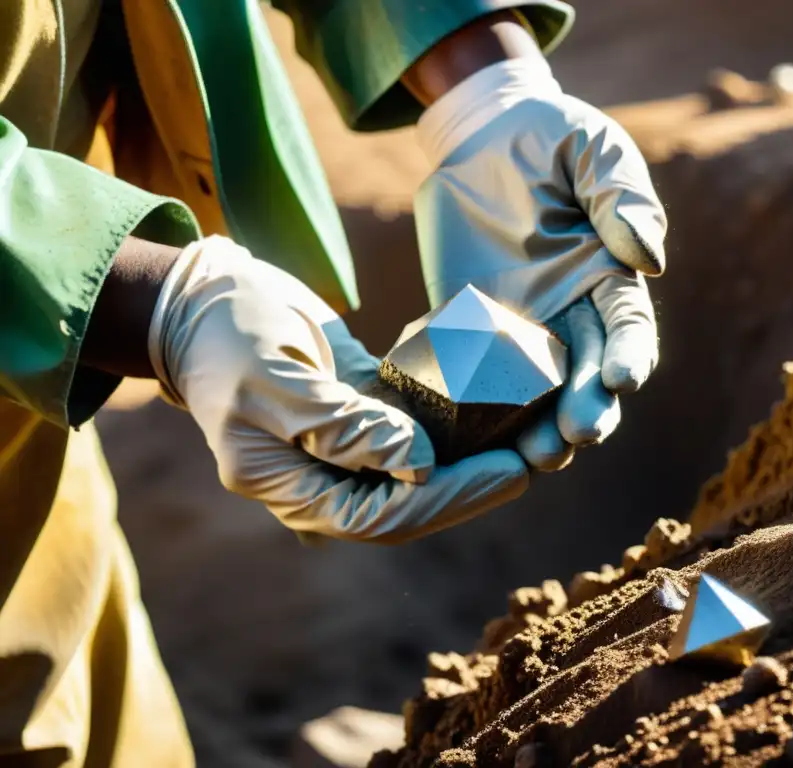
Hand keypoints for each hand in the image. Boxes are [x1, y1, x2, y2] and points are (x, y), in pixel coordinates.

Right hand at [148, 236, 527, 541]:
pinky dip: (454, 426)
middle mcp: (320, 479)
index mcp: (289, 487)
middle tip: (536, 458)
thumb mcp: (274, 378)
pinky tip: (497, 409)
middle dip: (473, 487)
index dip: (448, 502)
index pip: (380, 517)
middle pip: (409, 504)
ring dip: (472, 460)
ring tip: (531, 439)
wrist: (206, 298)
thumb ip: (341, 427)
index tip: (508, 471)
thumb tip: (417, 466)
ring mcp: (342, 450)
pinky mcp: (360, 416)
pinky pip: (414, 432)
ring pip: (418, 472)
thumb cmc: (227, 334)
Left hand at [413, 56, 665, 469]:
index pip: (627, 329)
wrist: (479, 137)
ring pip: (533, 395)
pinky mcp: (468, 329)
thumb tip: (648, 260)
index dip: (628, 356)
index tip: (622, 380)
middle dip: (585, 409)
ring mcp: (517, 329)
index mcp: (608, 279)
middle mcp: (569, 316)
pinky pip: (469, 375)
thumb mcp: (591, 148)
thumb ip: (621, 196)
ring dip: (536, 428)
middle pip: (584, 378)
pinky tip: (466, 434)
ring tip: (532, 454)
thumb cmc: (548, 137)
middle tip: (575, 435)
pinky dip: (470, 407)